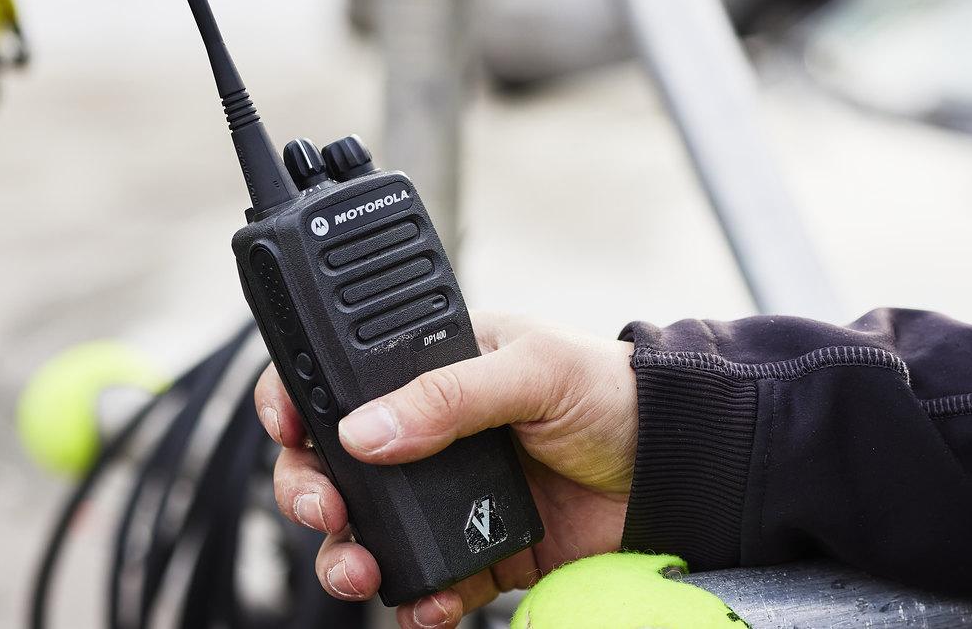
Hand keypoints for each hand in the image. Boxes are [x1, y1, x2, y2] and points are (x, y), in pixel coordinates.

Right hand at [256, 311, 637, 627]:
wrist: (682, 465)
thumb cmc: (617, 391)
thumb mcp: (536, 368)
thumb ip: (452, 393)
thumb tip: (367, 429)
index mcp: (433, 368)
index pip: (339, 378)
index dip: (297, 402)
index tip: (289, 429)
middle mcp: (430, 434)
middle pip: (334, 467)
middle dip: (310, 492)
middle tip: (326, 509)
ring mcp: (451, 497)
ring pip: (369, 535)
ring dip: (349, 558)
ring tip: (362, 572)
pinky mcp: (481, 553)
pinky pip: (428, 586)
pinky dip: (416, 603)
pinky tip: (425, 603)